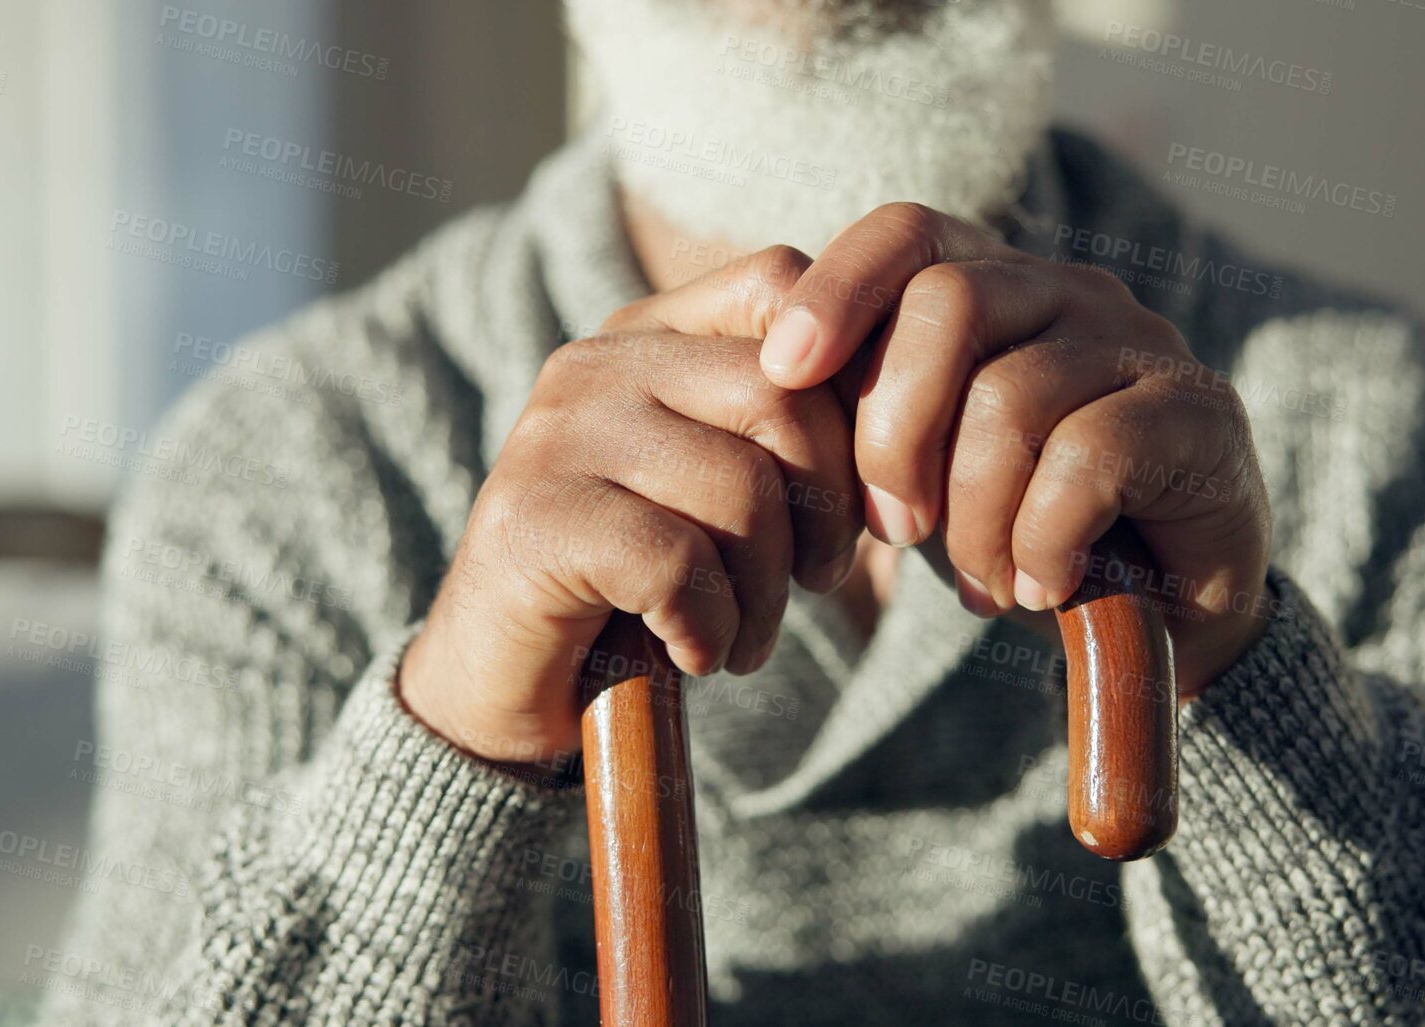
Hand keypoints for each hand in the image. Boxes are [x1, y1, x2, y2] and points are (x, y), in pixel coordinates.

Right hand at [398, 248, 861, 763]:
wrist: (509, 687)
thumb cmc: (645, 588)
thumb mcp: (729, 492)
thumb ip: (793, 430)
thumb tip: (916, 399)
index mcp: (649, 335)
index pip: (783, 283)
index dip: (854, 382)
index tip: (862, 489)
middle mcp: (595, 363)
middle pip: (782, 392)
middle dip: (830, 508)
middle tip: (817, 582)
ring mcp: (555, 436)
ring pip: (742, 488)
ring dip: (771, 594)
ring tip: (748, 638)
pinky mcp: (534, 521)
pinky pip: (680, 564)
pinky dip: (712, 629)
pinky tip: (693, 654)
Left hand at [756, 203, 1272, 695]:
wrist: (1163, 615)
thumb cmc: (1019, 529)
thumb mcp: (922, 473)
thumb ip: (863, 419)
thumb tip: (772, 381)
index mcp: (993, 285)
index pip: (907, 231)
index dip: (837, 289)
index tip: (781, 373)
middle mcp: (1070, 291)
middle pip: (946, 304)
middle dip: (894, 432)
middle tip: (894, 530)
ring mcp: (1142, 344)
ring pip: (1011, 396)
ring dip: (972, 515)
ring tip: (983, 580)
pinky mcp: (1200, 413)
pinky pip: (1085, 460)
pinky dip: (1041, 540)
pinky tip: (1041, 584)